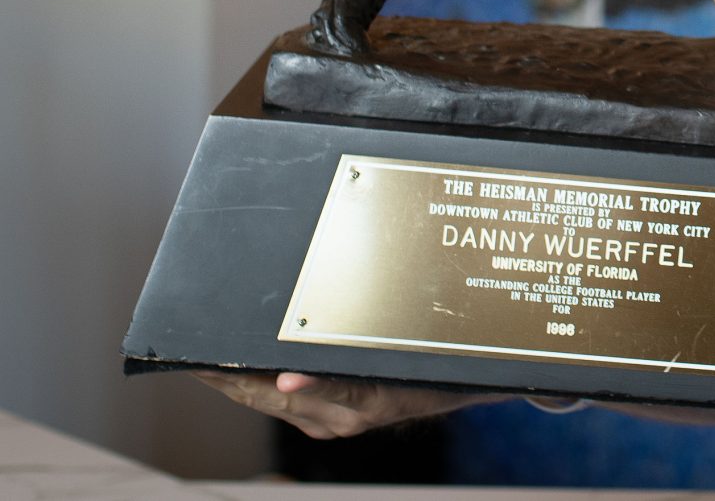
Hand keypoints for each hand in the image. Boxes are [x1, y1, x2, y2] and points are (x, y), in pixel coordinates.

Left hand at [194, 371, 489, 439]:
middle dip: (222, 378)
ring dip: (238, 380)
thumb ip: (338, 379)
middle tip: (186, 355)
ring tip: (208, 359)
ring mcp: (333, 421)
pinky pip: (288, 401)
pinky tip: (252, 370)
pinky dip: (264, 383)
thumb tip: (289, 379)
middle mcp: (332, 420)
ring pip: (270, 400)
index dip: (228, 376)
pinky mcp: (337, 416)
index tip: (196, 360)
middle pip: (260, 397)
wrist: (466, 385)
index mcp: (342, 410)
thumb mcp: (393, 370)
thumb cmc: (435, 372)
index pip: (266, 392)